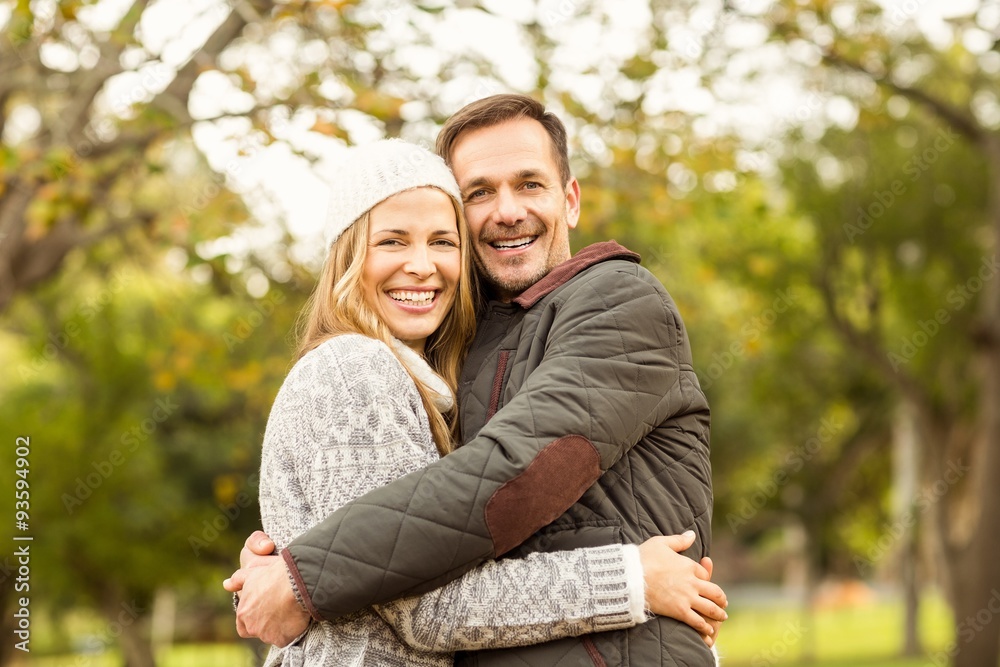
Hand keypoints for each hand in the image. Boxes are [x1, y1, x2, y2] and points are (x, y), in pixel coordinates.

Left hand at [223, 531, 309, 646]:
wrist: (295, 583)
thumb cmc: (273, 576)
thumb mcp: (253, 573)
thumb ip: (237, 579)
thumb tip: (225, 584)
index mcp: (243, 613)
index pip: (242, 625)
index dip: (252, 619)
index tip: (263, 611)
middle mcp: (252, 627)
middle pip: (257, 631)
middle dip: (266, 624)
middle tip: (278, 610)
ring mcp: (267, 635)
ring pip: (272, 636)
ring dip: (278, 628)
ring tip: (289, 612)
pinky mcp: (282, 639)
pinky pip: (285, 639)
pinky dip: (289, 632)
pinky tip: (296, 619)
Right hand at [639, 531, 727, 642]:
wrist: (631, 578)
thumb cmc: (644, 558)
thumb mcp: (661, 543)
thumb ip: (679, 540)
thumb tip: (692, 534)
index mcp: (689, 566)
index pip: (704, 574)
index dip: (706, 578)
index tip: (706, 583)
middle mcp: (692, 582)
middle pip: (714, 592)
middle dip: (721, 599)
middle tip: (724, 603)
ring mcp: (687, 598)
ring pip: (710, 608)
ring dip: (718, 613)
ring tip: (722, 617)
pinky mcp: (679, 611)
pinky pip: (697, 621)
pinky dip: (705, 626)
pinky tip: (709, 630)